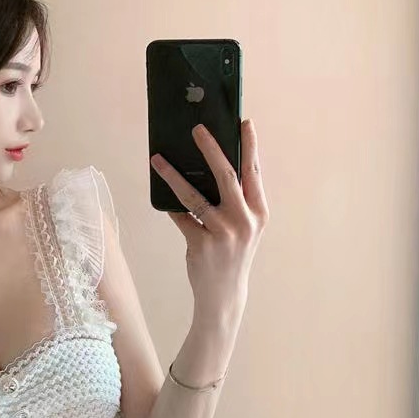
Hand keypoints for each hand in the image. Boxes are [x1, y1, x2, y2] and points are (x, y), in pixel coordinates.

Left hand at [149, 119, 268, 327]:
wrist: (224, 294)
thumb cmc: (233, 254)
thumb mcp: (244, 228)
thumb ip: (236, 202)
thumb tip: (210, 167)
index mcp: (259, 213)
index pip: (254, 172)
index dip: (250, 146)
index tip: (244, 123)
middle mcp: (245, 221)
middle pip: (227, 176)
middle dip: (212, 149)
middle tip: (197, 129)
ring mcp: (223, 233)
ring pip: (195, 195)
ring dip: (174, 175)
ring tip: (158, 159)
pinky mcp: (202, 244)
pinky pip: (181, 217)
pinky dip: (170, 204)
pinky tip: (159, 192)